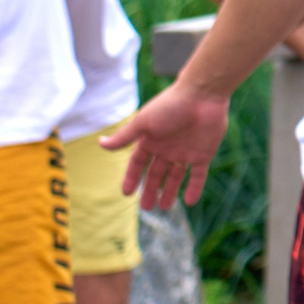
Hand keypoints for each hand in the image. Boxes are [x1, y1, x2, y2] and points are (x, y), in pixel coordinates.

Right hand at [107, 80, 231, 208]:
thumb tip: (100, 143)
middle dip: (150, 190)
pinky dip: (194, 188)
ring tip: (165, 208)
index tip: (126, 193)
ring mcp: (186, 151)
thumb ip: (124, 137)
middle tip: (146, 208)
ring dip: (170, 192)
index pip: (138, 163)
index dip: (132, 178)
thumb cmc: (170, 106)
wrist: (202, 96)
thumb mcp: (143, 123)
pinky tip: (190, 202)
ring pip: (176, 176)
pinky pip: (198, 175)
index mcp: (151, 140)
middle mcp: (167, 148)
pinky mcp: (204, 153)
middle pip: (156, 173)